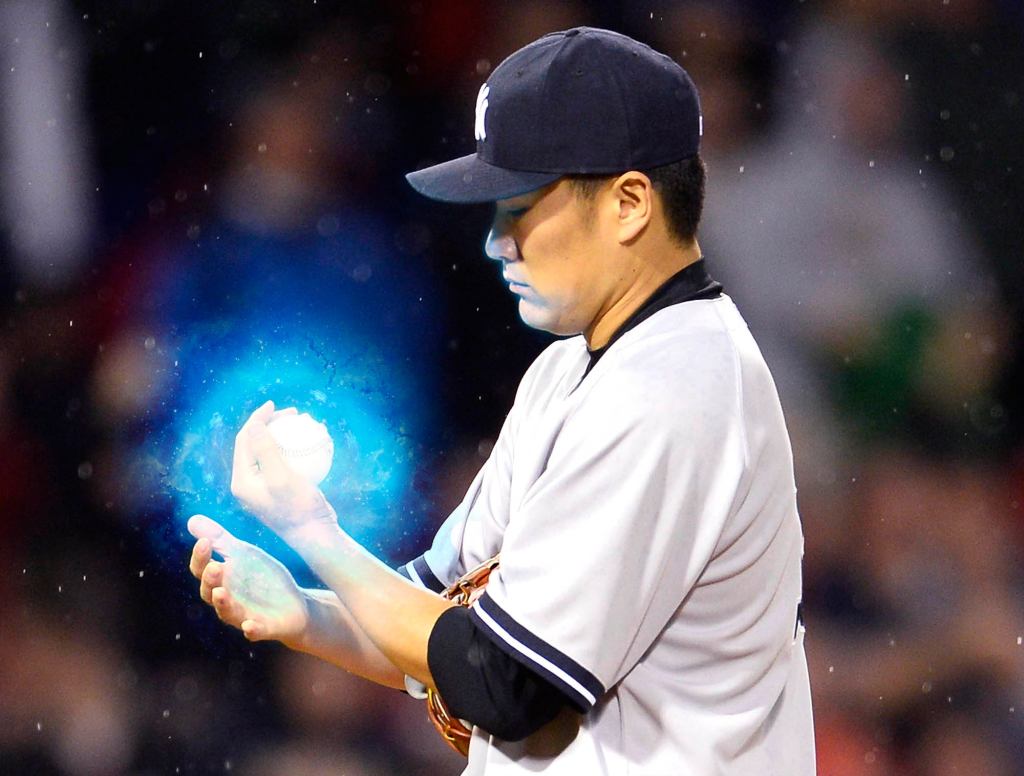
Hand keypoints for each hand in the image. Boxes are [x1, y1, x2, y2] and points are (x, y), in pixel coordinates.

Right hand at [187, 514, 308, 646]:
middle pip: (210, 593)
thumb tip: (192, 519)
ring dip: (223, 604)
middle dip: (211, 580)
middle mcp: (227, 601)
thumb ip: (220, 540)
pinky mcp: (263, 628)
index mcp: (221, 581)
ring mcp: (243, 616)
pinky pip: (254, 632)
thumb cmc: (262, 580)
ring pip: (227, 613)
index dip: (200, 558)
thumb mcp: (243, 555)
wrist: (295, 606)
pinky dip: (250, 630)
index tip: (204, 541)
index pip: (201, 570)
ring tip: (221, 592)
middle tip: (216, 566)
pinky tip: (248, 626)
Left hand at [230, 400, 336, 535]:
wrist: (315, 536)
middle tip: (292, 414)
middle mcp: (248, 484)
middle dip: (270, 423)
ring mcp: (264, 487)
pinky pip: (284, 461)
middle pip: (255, 443)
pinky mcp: (280, 488)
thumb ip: (264, 450)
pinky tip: (311, 442)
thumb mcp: (280, 476)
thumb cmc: (299, 508)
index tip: (275, 406)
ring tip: (301, 423)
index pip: (244, 440)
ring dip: (283, 434)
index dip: (257, 419)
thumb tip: (255, 424)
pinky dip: (295, 449)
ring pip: (270, 451)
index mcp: (241, 481)